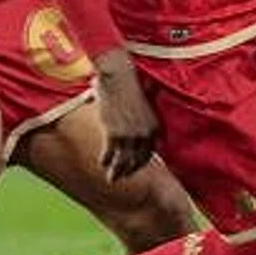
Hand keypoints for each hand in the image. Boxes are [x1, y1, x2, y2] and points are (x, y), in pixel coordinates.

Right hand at [90, 48, 157, 180]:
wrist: (119, 76)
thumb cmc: (128, 86)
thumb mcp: (141, 105)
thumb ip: (141, 119)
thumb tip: (135, 126)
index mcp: (154, 127)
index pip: (148, 153)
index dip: (140, 162)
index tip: (133, 168)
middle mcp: (144, 134)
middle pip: (137, 160)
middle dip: (128, 171)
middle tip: (120, 177)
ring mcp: (130, 135)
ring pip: (123, 161)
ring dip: (116, 171)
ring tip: (110, 178)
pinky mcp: (114, 133)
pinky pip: (109, 153)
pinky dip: (105, 159)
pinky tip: (101, 162)